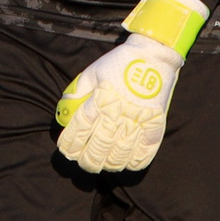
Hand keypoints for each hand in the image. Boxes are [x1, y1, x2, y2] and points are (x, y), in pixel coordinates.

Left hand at [54, 0, 206, 172]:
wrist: (154, 55)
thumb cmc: (119, 63)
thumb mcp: (93, 71)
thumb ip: (78, 90)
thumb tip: (64, 108)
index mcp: (101, 98)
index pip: (80, 128)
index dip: (71, 144)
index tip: (66, 151)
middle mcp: (118, 111)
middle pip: (99, 146)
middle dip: (88, 160)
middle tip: (85, 164)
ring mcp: (139, 119)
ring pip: (121, 152)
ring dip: (110, 164)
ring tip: (104, 166)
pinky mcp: (156, 122)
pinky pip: (146, 149)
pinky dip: (136, 161)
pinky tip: (128, 164)